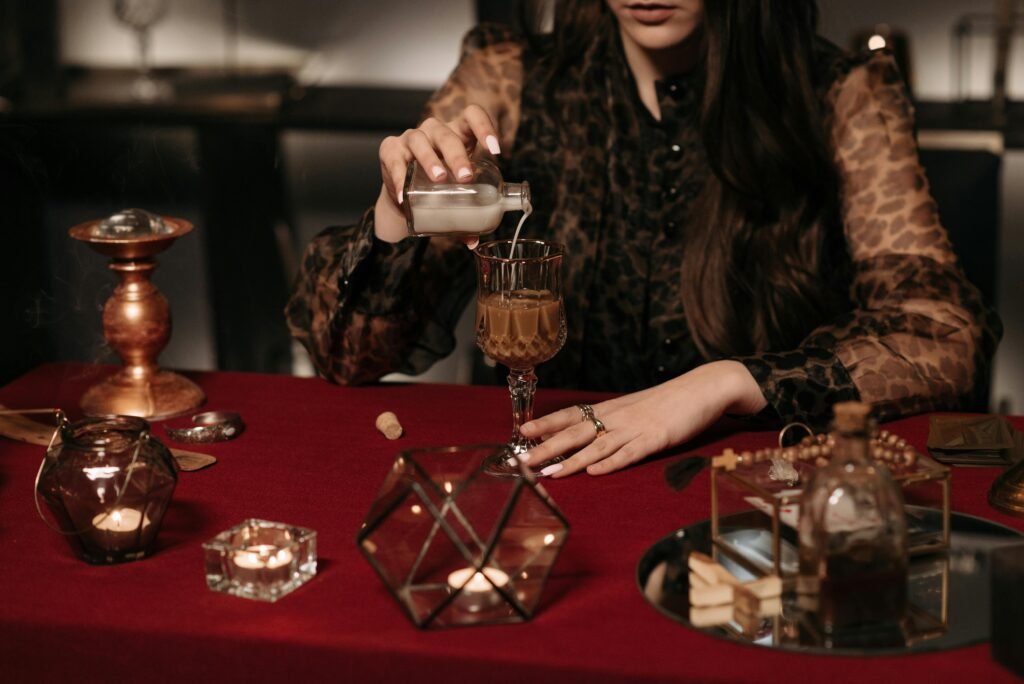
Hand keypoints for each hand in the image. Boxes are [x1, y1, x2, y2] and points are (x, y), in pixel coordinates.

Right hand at [374, 104, 501, 243]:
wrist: (404, 199)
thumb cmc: (437, 191)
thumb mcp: (455, 198)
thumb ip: (465, 218)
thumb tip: (472, 242)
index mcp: (457, 135)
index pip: (472, 116)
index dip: (485, 127)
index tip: (495, 150)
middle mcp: (434, 132)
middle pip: (447, 134)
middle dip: (458, 155)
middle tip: (466, 177)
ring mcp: (410, 139)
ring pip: (421, 140)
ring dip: (431, 159)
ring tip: (439, 179)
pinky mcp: (390, 150)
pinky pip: (394, 159)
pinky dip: (399, 177)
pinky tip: (405, 196)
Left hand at [519, 361, 767, 476]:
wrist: (703, 388)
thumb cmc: (668, 401)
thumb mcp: (634, 408)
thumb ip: (613, 421)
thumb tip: (590, 434)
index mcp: (611, 409)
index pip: (571, 415)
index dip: (547, 424)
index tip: (524, 431)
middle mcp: (617, 417)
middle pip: (576, 433)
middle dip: (548, 447)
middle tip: (524, 459)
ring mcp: (635, 428)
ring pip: (596, 446)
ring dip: (571, 461)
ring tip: (550, 473)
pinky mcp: (655, 439)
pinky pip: (629, 454)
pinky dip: (610, 463)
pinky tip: (594, 472)